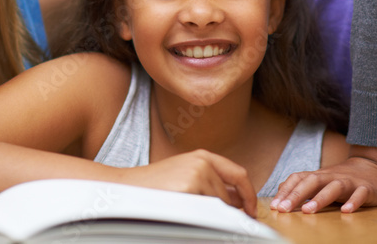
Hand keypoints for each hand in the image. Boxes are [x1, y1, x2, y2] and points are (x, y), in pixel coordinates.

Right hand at [121, 149, 257, 216]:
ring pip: (217, 207)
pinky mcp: (188, 189)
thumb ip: (210, 182)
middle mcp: (202, 162)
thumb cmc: (154, 186)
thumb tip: (237, 203)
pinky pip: (205, 213)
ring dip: (207, 216)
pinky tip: (179, 212)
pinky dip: (199, 219)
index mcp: (202, 156)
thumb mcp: (185, 175)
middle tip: (211, 220)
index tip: (251, 211)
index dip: (249, 195)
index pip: (239, 174)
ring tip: (183, 210)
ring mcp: (196, 175)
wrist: (125, 187)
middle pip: (228, 196)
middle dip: (225, 213)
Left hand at [271, 148, 376, 213]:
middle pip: (312, 181)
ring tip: (308, 211)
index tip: (275, 205)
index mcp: (319, 176)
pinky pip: (360, 194)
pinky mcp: (366, 189)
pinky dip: (353, 202)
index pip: (298, 179)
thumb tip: (280, 195)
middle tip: (284, 209)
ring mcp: (349, 182)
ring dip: (320, 198)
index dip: (285, 191)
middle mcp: (332, 177)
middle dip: (296, 195)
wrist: (375, 167)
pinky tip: (346, 211)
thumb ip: (303, 186)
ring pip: (334, 187)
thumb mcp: (322, 181)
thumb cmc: (343, 179)